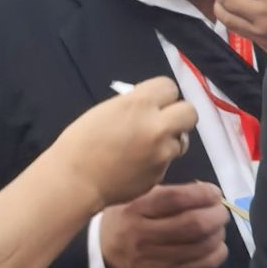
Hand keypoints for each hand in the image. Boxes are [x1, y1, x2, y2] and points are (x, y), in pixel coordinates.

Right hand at [47, 77, 197, 208]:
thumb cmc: (81, 142)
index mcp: (139, 104)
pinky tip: (138, 163)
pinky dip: (158, 160)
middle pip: (190, 112)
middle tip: (163, 122)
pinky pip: (168, 160)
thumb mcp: (107, 110)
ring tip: (148, 145)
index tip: (154, 101)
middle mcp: (157, 126)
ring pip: (183, 140)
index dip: (162, 94)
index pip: (169, 87)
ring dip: (170, 139)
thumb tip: (152, 107)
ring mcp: (163, 152)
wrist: (76, 180)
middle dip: (179, 115)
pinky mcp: (161, 173)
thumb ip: (135, 106)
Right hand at [99, 181, 231, 267]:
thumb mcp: (129, 203)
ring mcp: (157, 261)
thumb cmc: (121, 226)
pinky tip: (215, 246)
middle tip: (220, 210)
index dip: (202, 193)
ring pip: (204, 246)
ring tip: (217, 227)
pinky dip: (217, 253)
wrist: (102, 266)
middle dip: (217, 214)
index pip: (175, 199)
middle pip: (195, 224)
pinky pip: (204, 265)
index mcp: (135, 211)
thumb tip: (202, 191)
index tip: (213, 191)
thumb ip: (161, 195)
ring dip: (219, 233)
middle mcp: (145, 236)